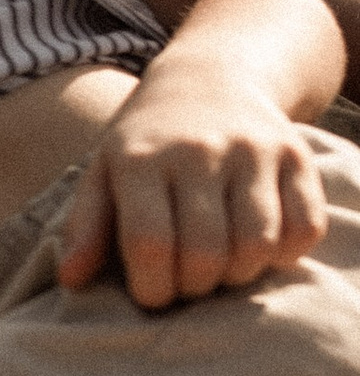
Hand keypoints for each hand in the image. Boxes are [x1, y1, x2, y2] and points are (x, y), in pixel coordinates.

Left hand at [59, 56, 330, 308]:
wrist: (208, 79)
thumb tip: (70, 280)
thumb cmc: (146, 142)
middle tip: (186, 283)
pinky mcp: (296, 155)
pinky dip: (284, 254)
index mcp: (140, 157)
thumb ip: (86, 226)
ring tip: (219, 267)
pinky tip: (258, 248)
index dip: (152, 288)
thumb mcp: (103, 172)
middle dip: (193, 288)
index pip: (150, 243)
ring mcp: (253, 149)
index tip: (151, 296)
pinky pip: (304, 228)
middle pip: (204, 252)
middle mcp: (199, 148)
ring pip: (256, 245)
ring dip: (238, 275)